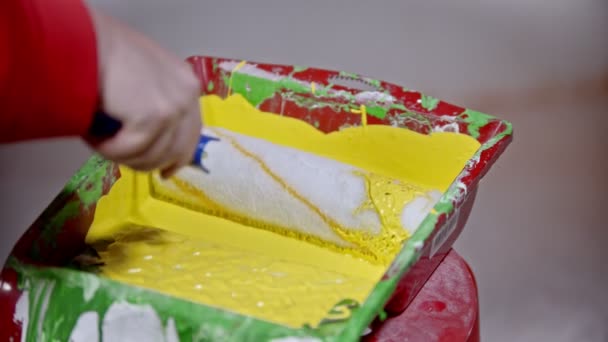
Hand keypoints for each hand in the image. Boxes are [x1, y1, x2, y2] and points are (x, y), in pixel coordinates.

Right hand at [87, 10, 201, 177]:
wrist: (86, 38)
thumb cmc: (103, 51)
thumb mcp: (142, 76)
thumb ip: (154, 101)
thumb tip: (151, 138)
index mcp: (187, 83)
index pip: (191, 132)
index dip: (178, 156)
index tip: (165, 172)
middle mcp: (187, 94)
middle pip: (177, 150)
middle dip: (149, 163)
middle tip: (123, 161)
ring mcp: (173, 106)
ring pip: (152, 155)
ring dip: (123, 156)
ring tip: (99, 141)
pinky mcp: (154, 117)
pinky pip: (130, 151)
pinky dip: (109, 150)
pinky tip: (94, 138)